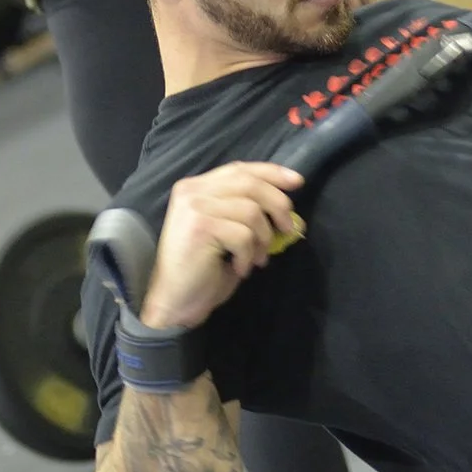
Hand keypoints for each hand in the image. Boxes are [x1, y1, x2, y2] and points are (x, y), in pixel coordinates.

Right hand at [140, 162, 304, 329]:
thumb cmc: (203, 270)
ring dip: (263, 239)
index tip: (297, 182)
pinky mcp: (199, 227)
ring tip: (257, 258)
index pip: (240, 169)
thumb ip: (248, 212)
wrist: (174, 301)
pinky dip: (249, 255)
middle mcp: (192, 191)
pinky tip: (239, 267)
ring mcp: (194, 207)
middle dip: (278, 205)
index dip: (272, 173)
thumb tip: (289, 209)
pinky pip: (244, 235)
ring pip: (251, 211)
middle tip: (288, 230)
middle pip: (250, 184)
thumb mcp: (228, 232)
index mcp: (196, 187)